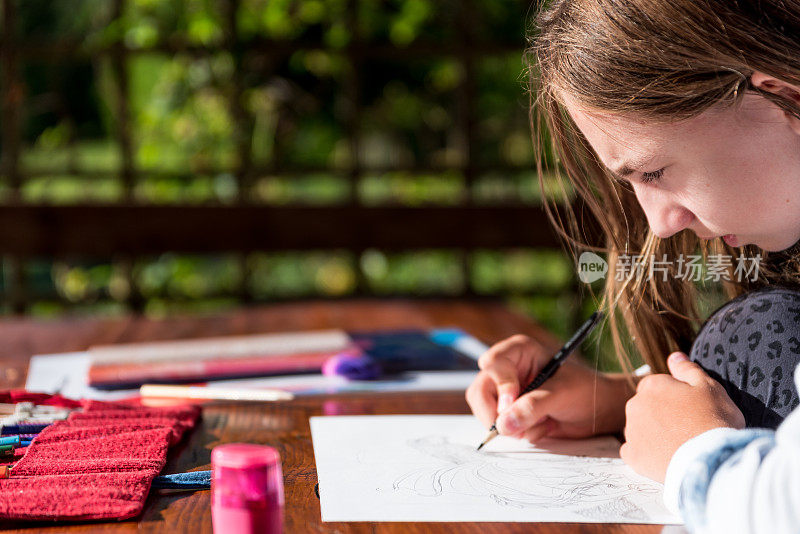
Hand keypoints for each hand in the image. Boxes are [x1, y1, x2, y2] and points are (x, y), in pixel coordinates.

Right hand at [466, 334, 634, 442]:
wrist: (599, 411)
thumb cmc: (584, 391)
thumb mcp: (562, 394)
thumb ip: (532, 407)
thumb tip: (503, 425)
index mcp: (518, 352)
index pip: (493, 364)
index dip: (500, 385)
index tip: (511, 404)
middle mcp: (507, 370)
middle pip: (480, 391)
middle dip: (496, 413)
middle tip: (516, 428)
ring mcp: (505, 394)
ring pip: (486, 413)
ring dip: (512, 426)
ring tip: (541, 423)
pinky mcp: (510, 414)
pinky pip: (501, 428)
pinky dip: (521, 433)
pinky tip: (543, 426)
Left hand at [620, 352, 745, 482]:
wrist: (712, 460)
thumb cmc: (714, 420)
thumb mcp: (708, 387)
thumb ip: (687, 369)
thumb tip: (674, 356)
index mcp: (651, 386)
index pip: (657, 386)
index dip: (675, 398)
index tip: (691, 410)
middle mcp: (635, 405)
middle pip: (646, 407)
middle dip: (662, 415)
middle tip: (687, 428)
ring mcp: (632, 431)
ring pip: (639, 429)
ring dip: (653, 434)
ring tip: (679, 445)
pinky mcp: (633, 456)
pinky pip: (634, 452)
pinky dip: (646, 454)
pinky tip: (664, 457)